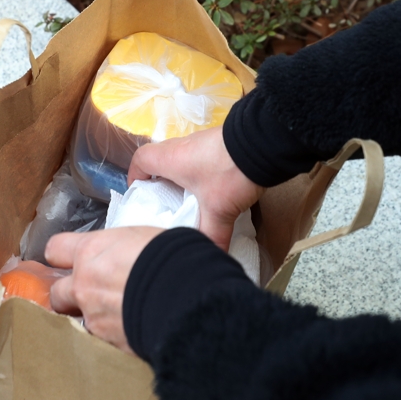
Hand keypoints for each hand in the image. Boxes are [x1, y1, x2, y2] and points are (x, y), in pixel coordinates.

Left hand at [45, 226, 164, 353]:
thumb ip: (120, 249)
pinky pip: (102, 342)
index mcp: (90, 252)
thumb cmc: (172, 257)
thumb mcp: (142, 237)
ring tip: (118, 317)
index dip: (63, 255)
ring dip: (94, 319)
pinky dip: (113, 338)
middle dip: (69, 295)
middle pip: (56, 293)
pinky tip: (131, 332)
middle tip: (91, 294)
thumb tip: (125, 254)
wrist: (188, 296)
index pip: (55, 249)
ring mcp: (94, 318)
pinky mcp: (108, 345)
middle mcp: (84, 285)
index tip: (71, 259)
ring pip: (77, 322)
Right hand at [128, 127, 262, 250]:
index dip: (136, 176)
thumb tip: (211, 258)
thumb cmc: (229, 173)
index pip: (140, 160)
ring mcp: (202, 141)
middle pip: (160, 159)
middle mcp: (182, 146)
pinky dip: (200, 172)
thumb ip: (212, 236)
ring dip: (182, 176)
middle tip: (165, 201)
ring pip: (182, 158)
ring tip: (189, 198)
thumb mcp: (218, 211)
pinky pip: (200, 157)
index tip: (141, 193)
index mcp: (171, 158)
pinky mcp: (219, 142)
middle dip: (159, 180)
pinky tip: (214, 188)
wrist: (265, 143)